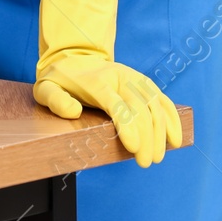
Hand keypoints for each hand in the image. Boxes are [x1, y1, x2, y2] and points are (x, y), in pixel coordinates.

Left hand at [33, 0, 181, 168]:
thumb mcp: (46, 89)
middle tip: (145, 162)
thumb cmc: (60, 80)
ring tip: (157, 157)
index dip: (127, 126)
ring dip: (160, 133)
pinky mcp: (142, 82)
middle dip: (146, 137)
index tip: (133, 149)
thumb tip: (75, 112)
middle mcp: (119, 77)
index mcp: (96, 81)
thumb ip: (56, 101)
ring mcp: (133, 78)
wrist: (73, 57)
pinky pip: (162, 99)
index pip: (116, 104)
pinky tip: (175, 139)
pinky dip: (171, 118)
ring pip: (154, 105)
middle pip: (139, 107)